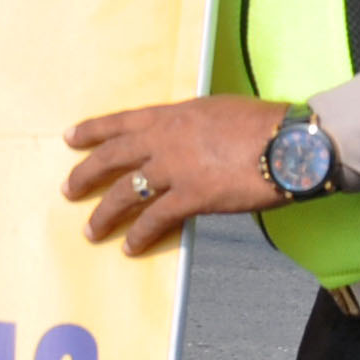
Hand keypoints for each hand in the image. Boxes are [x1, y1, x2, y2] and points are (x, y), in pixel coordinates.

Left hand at [62, 96, 289, 254]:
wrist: (290, 143)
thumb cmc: (265, 124)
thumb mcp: (219, 111)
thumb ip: (193, 126)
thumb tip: (185, 139)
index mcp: (173, 115)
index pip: (122, 120)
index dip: (93, 130)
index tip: (70, 138)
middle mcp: (165, 139)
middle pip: (112, 157)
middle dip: (85, 174)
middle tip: (68, 190)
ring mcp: (175, 168)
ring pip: (125, 192)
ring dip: (104, 213)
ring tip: (91, 230)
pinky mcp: (192, 197)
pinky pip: (155, 219)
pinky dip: (139, 235)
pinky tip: (129, 247)